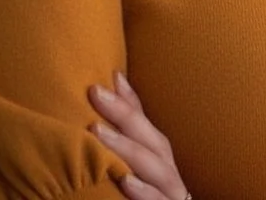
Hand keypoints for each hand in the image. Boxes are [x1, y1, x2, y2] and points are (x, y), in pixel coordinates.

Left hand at [87, 72, 190, 199]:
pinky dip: (144, 192)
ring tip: (98, 133)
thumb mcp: (139, 156)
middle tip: (95, 94)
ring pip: (155, 167)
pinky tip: (125, 181)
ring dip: (126, 149)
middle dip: (123, 115)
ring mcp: (169, 192)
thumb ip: (129, 123)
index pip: (142, 121)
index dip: (124, 100)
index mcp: (158, 152)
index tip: (100, 82)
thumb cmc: (150, 189)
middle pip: (149, 138)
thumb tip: (115, 77)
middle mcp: (166, 168)